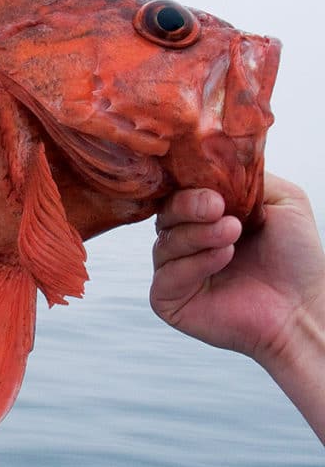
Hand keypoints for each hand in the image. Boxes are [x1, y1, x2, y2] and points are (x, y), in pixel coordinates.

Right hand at [150, 174, 324, 367]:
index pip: (179, 192)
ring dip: (198, 234)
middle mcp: (186, 243)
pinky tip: (223, 258)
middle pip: (164, 215)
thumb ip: (246, 177)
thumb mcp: (282, 199)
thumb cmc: (297, 259)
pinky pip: (165, 276)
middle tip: (218, 207)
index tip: (213, 185)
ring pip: (163, 244)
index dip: (188, 184)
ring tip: (232, 233)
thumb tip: (215, 160)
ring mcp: (175, 272)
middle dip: (189, 206)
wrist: (304, 306)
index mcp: (204, 218)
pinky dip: (193, 264)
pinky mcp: (169, 300)